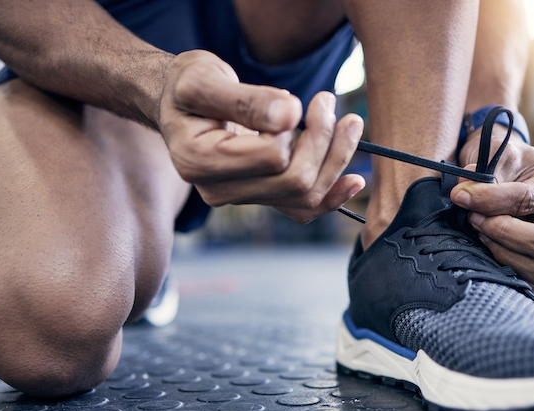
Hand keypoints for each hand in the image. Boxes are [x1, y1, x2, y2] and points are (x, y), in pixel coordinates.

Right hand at [158, 50, 364, 223]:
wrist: (180, 104)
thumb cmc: (188, 87)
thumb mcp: (205, 80)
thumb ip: (246, 100)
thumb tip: (291, 116)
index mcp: (201, 161)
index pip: (273, 157)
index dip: (296, 129)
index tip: (299, 100)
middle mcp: (218, 191)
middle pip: (294, 181)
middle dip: (325, 141)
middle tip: (329, 101)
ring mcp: (241, 197)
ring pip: (305, 196)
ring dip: (336, 160)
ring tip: (350, 123)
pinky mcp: (260, 196)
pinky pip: (301, 208)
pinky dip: (332, 195)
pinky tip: (354, 181)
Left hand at [451, 128, 533, 295]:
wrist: (505, 170)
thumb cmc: (503, 160)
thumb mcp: (497, 153)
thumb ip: (482, 172)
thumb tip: (463, 192)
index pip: (528, 200)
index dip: (490, 200)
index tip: (460, 196)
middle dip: (502, 233)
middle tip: (474, 219)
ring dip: (502, 255)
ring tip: (479, 233)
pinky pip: (531, 286)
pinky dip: (508, 276)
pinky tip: (486, 254)